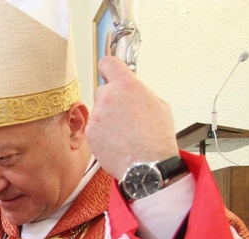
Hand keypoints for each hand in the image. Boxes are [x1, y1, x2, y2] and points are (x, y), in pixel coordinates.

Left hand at [86, 56, 179, 179]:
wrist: (146, 165)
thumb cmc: (156, 138)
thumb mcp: (159, 105)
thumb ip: (139, 92)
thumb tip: (131, 90)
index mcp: (127, 86)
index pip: (108, 63)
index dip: (109, 67)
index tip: (109, 71)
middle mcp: (108, 97)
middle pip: (102, 89)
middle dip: (111, 98)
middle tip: (125, 112)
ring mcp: (97, 115)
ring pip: (99, 110)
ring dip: (107, 116)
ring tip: (124, 131)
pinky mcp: (90, 132)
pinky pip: (95, 126)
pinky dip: (102, 132)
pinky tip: (117, 140)